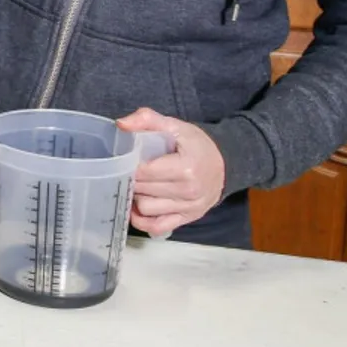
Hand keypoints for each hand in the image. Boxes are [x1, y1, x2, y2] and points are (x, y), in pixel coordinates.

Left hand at [121, 107, 224, 236]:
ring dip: (136, 197)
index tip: (126, 158)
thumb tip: (121, 124)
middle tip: (128, 170)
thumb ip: (148, 119)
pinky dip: (142, 220)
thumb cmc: (197, 145)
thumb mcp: (176, 126)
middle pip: (142, 190)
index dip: (128, 165)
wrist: (225, 165)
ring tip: (137, 185)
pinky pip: (156, 227)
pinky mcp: (187, 219)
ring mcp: (188, 208)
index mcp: (185, 168)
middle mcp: (188, 191)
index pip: (143, 172)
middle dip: (130, 179)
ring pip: (145, 208)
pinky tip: (138, 207)